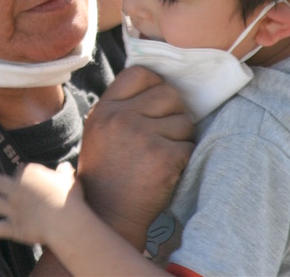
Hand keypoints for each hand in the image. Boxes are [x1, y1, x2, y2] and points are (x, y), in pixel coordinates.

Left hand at [0, 162, 79, 245]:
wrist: (65, 219)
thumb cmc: (69, 198)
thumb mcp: (69, 180)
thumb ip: (64, 172)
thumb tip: (65, 168)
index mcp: (28, 174)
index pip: (18, 170)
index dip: (17, 172)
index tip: (15, 174)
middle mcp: (15, 189)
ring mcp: (11, 208)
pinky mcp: (12, 227)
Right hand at [76, 66, 194, 247]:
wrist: (109, 214)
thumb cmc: (107, 173)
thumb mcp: (100, 131)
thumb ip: (121, 106)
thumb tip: (156, 82)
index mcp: (105, 109)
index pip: (140, 73)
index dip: (155, 85)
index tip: (156, 104)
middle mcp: (121, 118)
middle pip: (168, 94)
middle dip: (174, 112)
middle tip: (164, 133)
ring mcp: (142, 136)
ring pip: (184, 120)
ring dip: (181, 137)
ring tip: (163, 154)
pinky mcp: (163, 157)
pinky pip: (189, 145)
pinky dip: (184, 158)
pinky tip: (167, 169)